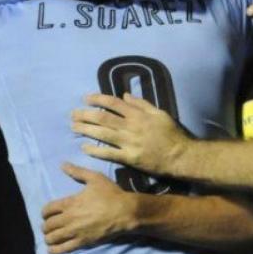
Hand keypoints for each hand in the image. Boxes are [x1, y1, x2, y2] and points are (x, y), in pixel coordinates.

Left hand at [41, 163, 139, 253]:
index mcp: (70, 203)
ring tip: (51, 237)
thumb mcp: (95, 178)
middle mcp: (69, 218)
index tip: (47, 214)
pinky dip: (54, 250)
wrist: (125, 212)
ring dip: (48, 238)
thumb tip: (62, 164)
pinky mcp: (82, 242)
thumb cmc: (111, 194)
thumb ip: (77, 172)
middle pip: (47, 225)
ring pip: (52, 238)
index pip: (47, 210)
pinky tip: (52, 249)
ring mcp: (75, 232)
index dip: (44, 213)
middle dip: (46, 226)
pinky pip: (62, 249)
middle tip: (49, 226)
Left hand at [72, 93, 189, 174]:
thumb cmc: (171, 133)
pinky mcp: (129, 158)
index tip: (86, 99)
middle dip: (86, 115)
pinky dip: (96, 150)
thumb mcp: (159, 112)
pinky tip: (84, 147)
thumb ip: (141, 103)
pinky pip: (109, 153)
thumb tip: (124, 95)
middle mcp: (130, 126)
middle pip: (103, 118)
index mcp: (137, 114)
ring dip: (86, 130)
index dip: (97, 99)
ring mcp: (128, 142)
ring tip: (73, 128)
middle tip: (73, 114)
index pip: (113, 103)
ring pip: (102, 134)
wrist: (179, 155)